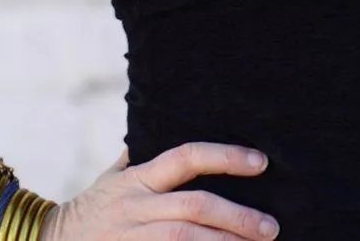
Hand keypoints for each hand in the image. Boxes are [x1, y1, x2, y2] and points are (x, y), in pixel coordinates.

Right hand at [39, 142, 279, 239]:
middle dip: (236, 216)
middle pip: (194, 206)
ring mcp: (131, 237)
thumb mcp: (110, 179)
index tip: (260, 162)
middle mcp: (136, 206)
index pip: (187, 157)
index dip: (225, 157)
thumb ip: (137, 159)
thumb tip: (154, 128)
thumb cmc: (89, 211)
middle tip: (270, 226)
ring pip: (185, 239)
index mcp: (139, 179)